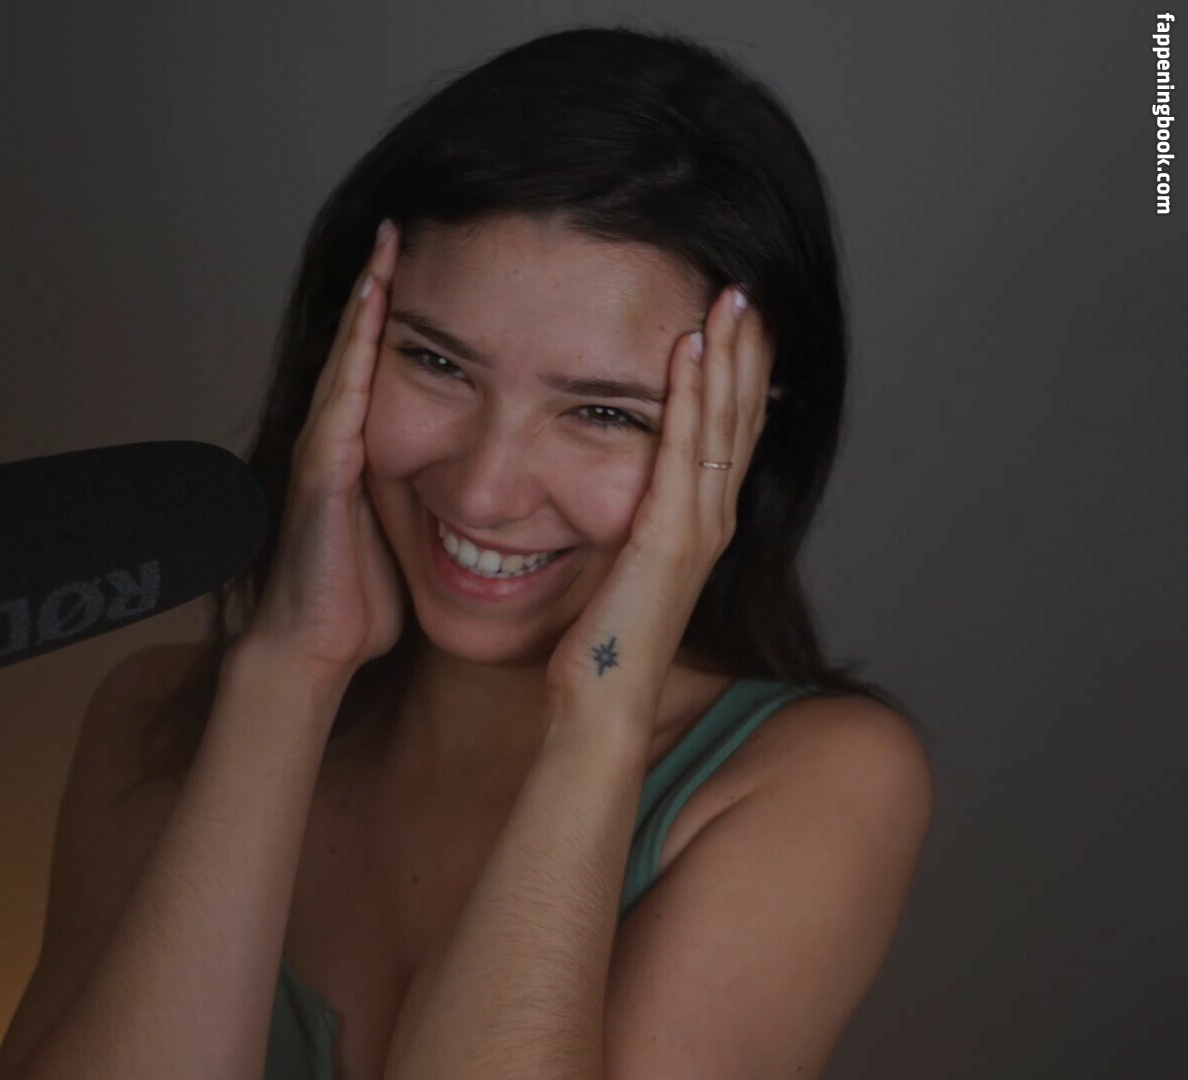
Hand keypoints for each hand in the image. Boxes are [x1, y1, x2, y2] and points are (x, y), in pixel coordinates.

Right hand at [244, 218, 407, 680]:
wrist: (315, 644)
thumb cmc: (360, 597)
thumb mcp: (409, 535)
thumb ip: (428, 501)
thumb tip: (479, 497)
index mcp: (366, 454)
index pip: (386, 370)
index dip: (401, 320)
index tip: (430, 270)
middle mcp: (340, 441)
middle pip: (361, 349)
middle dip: (380, 288)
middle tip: (402, 228)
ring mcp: (326, 452)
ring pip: (349, 360)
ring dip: (367, 302)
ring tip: (387, 245)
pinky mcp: (324, 472)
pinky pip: (344, 397)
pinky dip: (358, 350)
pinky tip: (374, 307)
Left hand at [543, 284, 777, 739]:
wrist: (602, 698)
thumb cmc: (606, 637)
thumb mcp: (627, 563)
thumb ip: (640, 518)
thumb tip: (631, 483)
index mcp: (704, 521)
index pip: (734, 432)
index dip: (744, 374)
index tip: (742, 320)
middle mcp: (714, 518)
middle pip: (742, 416)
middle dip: (747, 350)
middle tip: (746, 288)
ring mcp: (698, 527)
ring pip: (723, 424)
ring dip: (728, 357)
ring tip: (730, 297)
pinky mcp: (669, 537)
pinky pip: (683, 451)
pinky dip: (689, 396)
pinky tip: (688, 349)